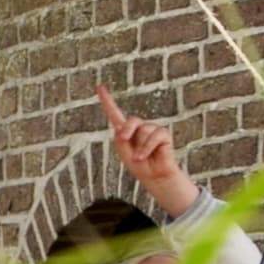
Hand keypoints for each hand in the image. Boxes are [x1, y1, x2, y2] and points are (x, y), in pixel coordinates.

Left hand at [99, 80, 196, 212]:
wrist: (154, 177)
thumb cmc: (139, 166)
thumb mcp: (124, 153)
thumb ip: (120, 140)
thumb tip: (121, 130)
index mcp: (125, 131)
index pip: (115, 113)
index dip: (108, 101)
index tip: (100, 87)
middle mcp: (139, 128)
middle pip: (132, 120)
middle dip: (127, 130)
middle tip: (124, 141)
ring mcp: (151, 130)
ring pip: (143, 130)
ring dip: (140, 148)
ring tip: (140, 158)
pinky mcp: (163, 135)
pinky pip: (155, 135)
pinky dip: (148, 147)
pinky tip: (145, 156)